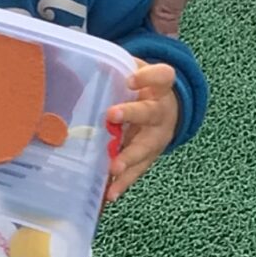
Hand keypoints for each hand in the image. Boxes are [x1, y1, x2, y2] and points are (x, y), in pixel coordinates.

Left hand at [104, 63, 178, 203]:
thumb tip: (84, 63)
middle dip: (131, 114)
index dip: (147, 78)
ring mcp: (157, 138)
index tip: (130, 79)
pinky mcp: (150, 157)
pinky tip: (110, 194)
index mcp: (159, 88)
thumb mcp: (136, 73)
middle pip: (149, 112)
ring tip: (113, 168)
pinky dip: (123, 183)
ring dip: (128, 158)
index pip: (162, 77)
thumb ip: (117, 69)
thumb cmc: (144, 89)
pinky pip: (137, 171)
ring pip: (144, 148)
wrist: (170, 111)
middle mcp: (161, 112)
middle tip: (112, 115)